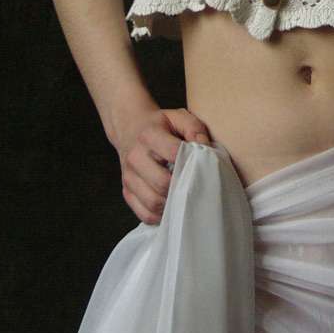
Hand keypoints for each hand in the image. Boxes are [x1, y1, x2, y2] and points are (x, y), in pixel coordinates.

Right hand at [115, 107, 212, 224]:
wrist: (130, 129)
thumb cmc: (160, 125)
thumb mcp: (178, 117)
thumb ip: (194, 128)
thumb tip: (206, 148)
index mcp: (149, 136)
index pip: (174, 154)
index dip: (191, 161)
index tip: (202, 164)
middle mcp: (135, 157)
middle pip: (163, 183)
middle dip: (183, 186)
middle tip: (195, 185)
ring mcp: (128, 177)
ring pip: (153, 202)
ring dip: (172, 204)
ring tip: (184, 196)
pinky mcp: (127, 192)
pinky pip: (144, 214)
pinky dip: (160, 215)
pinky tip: (171, 206)